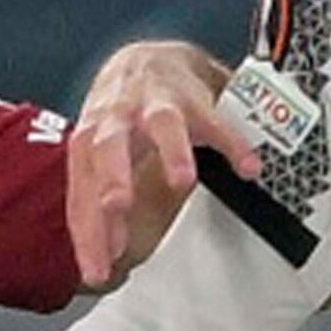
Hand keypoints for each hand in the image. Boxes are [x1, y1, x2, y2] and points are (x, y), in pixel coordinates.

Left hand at [67, 39, 259, 286]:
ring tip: (184, 181)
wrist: (146, 61)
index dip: (90, 232)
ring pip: (161, 123)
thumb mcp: (99, 157)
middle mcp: (117, 120)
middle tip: (116, 207)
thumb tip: (103, 255)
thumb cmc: (119, 118)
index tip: (98, 269)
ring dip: (171, 150)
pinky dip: (234, 144)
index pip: (83, 191)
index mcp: (89, 141)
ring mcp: (155, 107)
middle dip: (113, 176)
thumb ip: (99, 205)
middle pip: (108, 146)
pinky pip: (217, 122)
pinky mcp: (194, 100)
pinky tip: (248, 167)